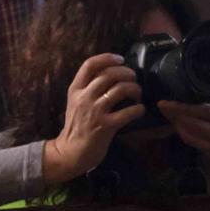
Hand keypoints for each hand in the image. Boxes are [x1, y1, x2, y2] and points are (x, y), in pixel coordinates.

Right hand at [42, 53, 144, 183]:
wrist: (70, 152)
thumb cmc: (76, 126)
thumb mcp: (76, 102)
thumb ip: (88, 87)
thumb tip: (111, 73)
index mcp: (75, 89)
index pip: (90, 64)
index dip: (108, 58)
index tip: (121, 59)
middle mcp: (84, 97)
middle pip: (109, 74)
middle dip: (127, 73)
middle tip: (134, 78)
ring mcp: (95, 111)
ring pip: (120, 89)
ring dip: (134, 89)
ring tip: (137, 94)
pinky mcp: (106, 126)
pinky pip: (128, 112)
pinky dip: (138, 109)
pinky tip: (139, 110)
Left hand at [159, 96, 209, 167]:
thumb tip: (203, 85)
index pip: (204, 111)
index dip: (183, 107)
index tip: (168, 102)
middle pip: (194, 125)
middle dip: (175, 116)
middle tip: (163, 106)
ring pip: (191, 138)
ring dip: (178, 126)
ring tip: (170, 115)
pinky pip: (196, 145)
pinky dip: (187, 135)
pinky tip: (182, 126)